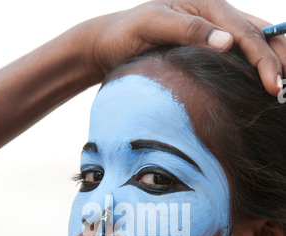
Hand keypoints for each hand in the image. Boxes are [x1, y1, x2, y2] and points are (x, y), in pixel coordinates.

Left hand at [88, 0, 285, 95]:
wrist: (109, 42)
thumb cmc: (126, 33)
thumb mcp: (153, 25)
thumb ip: (188, 29)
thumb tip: (228, 43)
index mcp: (206, 5)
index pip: (245, 33)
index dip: (263, 60)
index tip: (275, 86)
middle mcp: (214, 15)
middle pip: (260, 33)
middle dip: (280, 59)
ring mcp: (212, 30)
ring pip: (255, 41)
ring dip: (274, 61)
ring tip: (285, 84)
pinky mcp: (207, 46)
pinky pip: (239, 54)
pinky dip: (255, 67)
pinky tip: (263, 83)